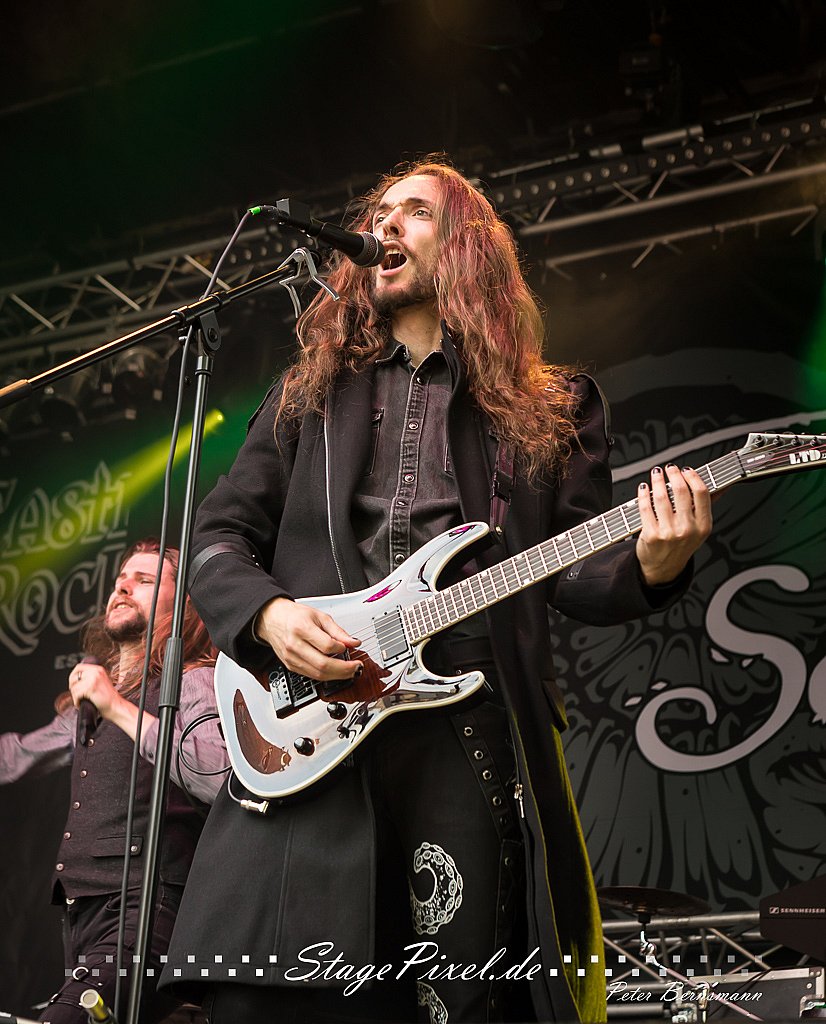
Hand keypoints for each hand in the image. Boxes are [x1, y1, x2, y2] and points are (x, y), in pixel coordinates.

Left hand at [69, 663, 123, 718]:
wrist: (116, 706)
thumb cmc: (109, 697)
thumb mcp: (101, 681)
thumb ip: (91, 677)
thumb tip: (76, 678)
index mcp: (98, 669)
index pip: (79, 667)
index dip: (73, 675)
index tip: (73, 683)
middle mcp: (96, 672)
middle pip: (74, 676)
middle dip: (72, 687)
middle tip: (76, 694)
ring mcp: (93, 679)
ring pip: (74, 687)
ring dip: (75, 696)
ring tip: (81, 700)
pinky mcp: (90, 688)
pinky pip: (76, 694)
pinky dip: (76, 701)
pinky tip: (81, 703)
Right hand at [254, 597, 360, 681]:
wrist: (272, 619)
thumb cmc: (294, 616)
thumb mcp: (319, 616)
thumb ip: (338, 631)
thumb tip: (354, 642)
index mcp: (302, 628)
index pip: (326, 645)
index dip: (341, 648)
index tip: (349, 647)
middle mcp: (294, 645)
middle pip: (323, 665)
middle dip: (344, 669)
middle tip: (357, 667)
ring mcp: (291, 658)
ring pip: (317, 674)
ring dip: (337, 676)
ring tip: (349, 671)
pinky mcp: (290, 666)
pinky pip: (311, 676)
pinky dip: (326, 676)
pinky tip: (335, 671)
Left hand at [635, 464, 711, 585]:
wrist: (663, 569)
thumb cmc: (681, 546)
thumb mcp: (699, 530)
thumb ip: (705, 507)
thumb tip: (720, 486)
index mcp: (703, 526)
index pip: (702, 493)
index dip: (692, 477)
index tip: (686, 470)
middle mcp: (687, 529)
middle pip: (681, 491)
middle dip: (673, 475)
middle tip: (669, 469)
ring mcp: (669, 533)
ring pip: (661, 497)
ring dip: (657, 481)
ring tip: (656, 474)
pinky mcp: (651, 535)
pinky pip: (646, 508)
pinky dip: (643, 494)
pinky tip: (644, 488)